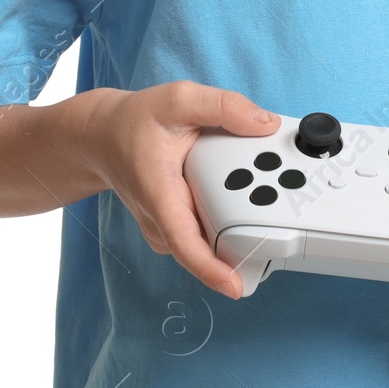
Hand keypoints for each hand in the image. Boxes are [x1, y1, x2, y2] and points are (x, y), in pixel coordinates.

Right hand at [86, 80, 279, 298]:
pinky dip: (230, 213)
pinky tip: (249, 187)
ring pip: (211, 236)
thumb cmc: (136, 121)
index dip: (210, 270)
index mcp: (159, 194)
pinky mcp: (178, 224)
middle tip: (284, 198)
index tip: (235, 287)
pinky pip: (208, 227)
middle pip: (209, 242)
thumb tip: (266, 124)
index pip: (184, 243)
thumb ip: (224, 107)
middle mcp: (163, 219)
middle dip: (248, 229)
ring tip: (270, 184)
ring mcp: (170, 226)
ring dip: (241, 220)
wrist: (104, 137)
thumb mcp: (180, 99)